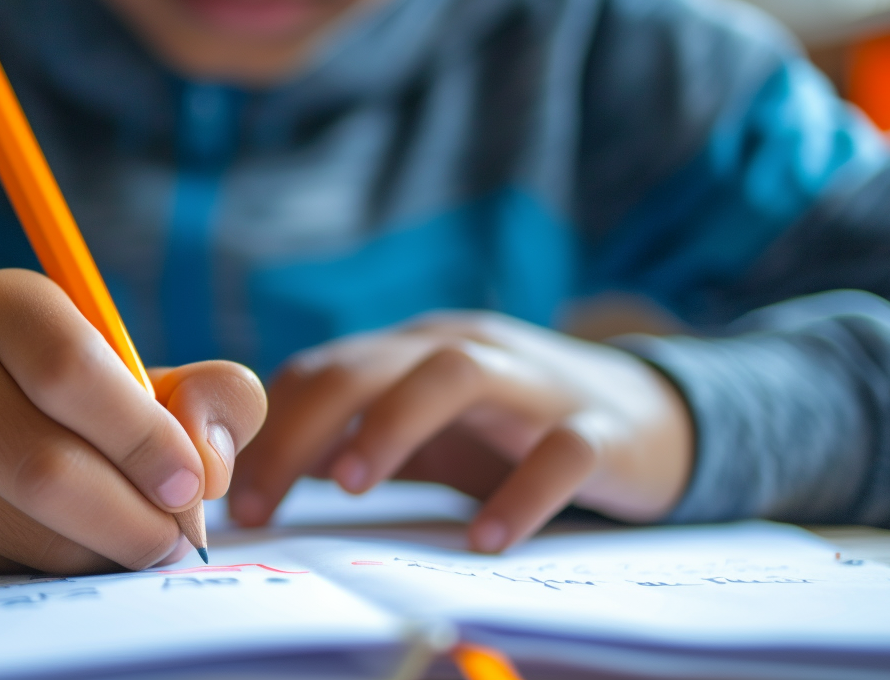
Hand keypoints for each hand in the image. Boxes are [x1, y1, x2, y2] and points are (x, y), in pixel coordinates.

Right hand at [0, 269, 266, 573]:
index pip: (69, 371)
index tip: (190, 485)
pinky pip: (0, 571)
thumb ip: (216, 398)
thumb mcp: (156, 374)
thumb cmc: (87, 398)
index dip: (143, 437)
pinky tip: (74, 548)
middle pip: (45, 467)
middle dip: (134, 519)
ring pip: (30, 532)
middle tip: (175, 539)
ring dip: (104, 554)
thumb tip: (207, 463)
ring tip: (131, 539)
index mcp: (5, 303)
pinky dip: (60, 576)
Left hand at [228, 312, 692, 551]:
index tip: (236, 502)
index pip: (323, 371)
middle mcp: (466, 350)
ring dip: (392, 425)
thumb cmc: (512, 428)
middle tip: (264, 503)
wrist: (653, 415)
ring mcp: (535, 383)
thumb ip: (352, 441)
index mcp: (414, 351)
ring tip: (348, 487)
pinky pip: (559, 452)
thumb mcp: (427, 429)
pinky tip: (485, 540)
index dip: (268, 432)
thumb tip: (261, 481)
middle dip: (303, 430)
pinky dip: (521, 493)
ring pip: (455, 375)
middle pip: (370, 365)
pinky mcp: (601, 429)